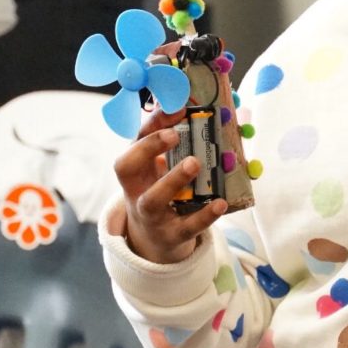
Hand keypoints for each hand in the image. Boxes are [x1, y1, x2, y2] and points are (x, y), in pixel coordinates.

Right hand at [112, 107, 226, 263]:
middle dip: (148, 148)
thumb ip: (174, 142)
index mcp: (135, 170)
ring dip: (173, 180)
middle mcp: (136, 190)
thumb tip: (193, 106)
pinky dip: (204, 215)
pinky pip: (187, 226)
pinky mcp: (172, 235)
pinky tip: (220, 202)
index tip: (174, 110)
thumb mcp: (162, 169)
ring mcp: (151, 215)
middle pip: (127, 168)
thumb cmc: (162, 193)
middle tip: (174, 134)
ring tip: (195, 163)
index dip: (149, 126)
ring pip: (153, 200)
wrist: (157, 241)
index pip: (132, 142)